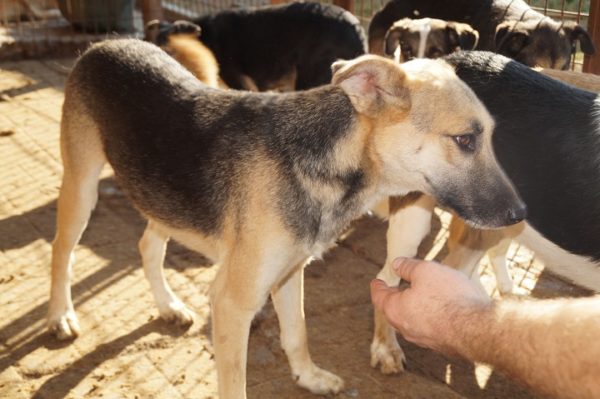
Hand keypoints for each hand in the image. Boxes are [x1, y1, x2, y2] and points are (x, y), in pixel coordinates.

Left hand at [370, 257, 489, 352]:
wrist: (478, 330)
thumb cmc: (449, 298)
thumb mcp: (426, 271)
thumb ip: (408, 267)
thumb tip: (396, 264)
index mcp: (396, 310)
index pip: (379, 297)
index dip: (378, 286)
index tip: (376, 281)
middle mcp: (406, 328)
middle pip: (394, 310)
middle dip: (395, 297)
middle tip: (397, 287)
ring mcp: (424, 339)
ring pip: (412, 320)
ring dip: (414, 307)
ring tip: (420, 295)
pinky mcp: (441, 345)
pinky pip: (430, 328)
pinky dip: (429, 316)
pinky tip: (440, 308)